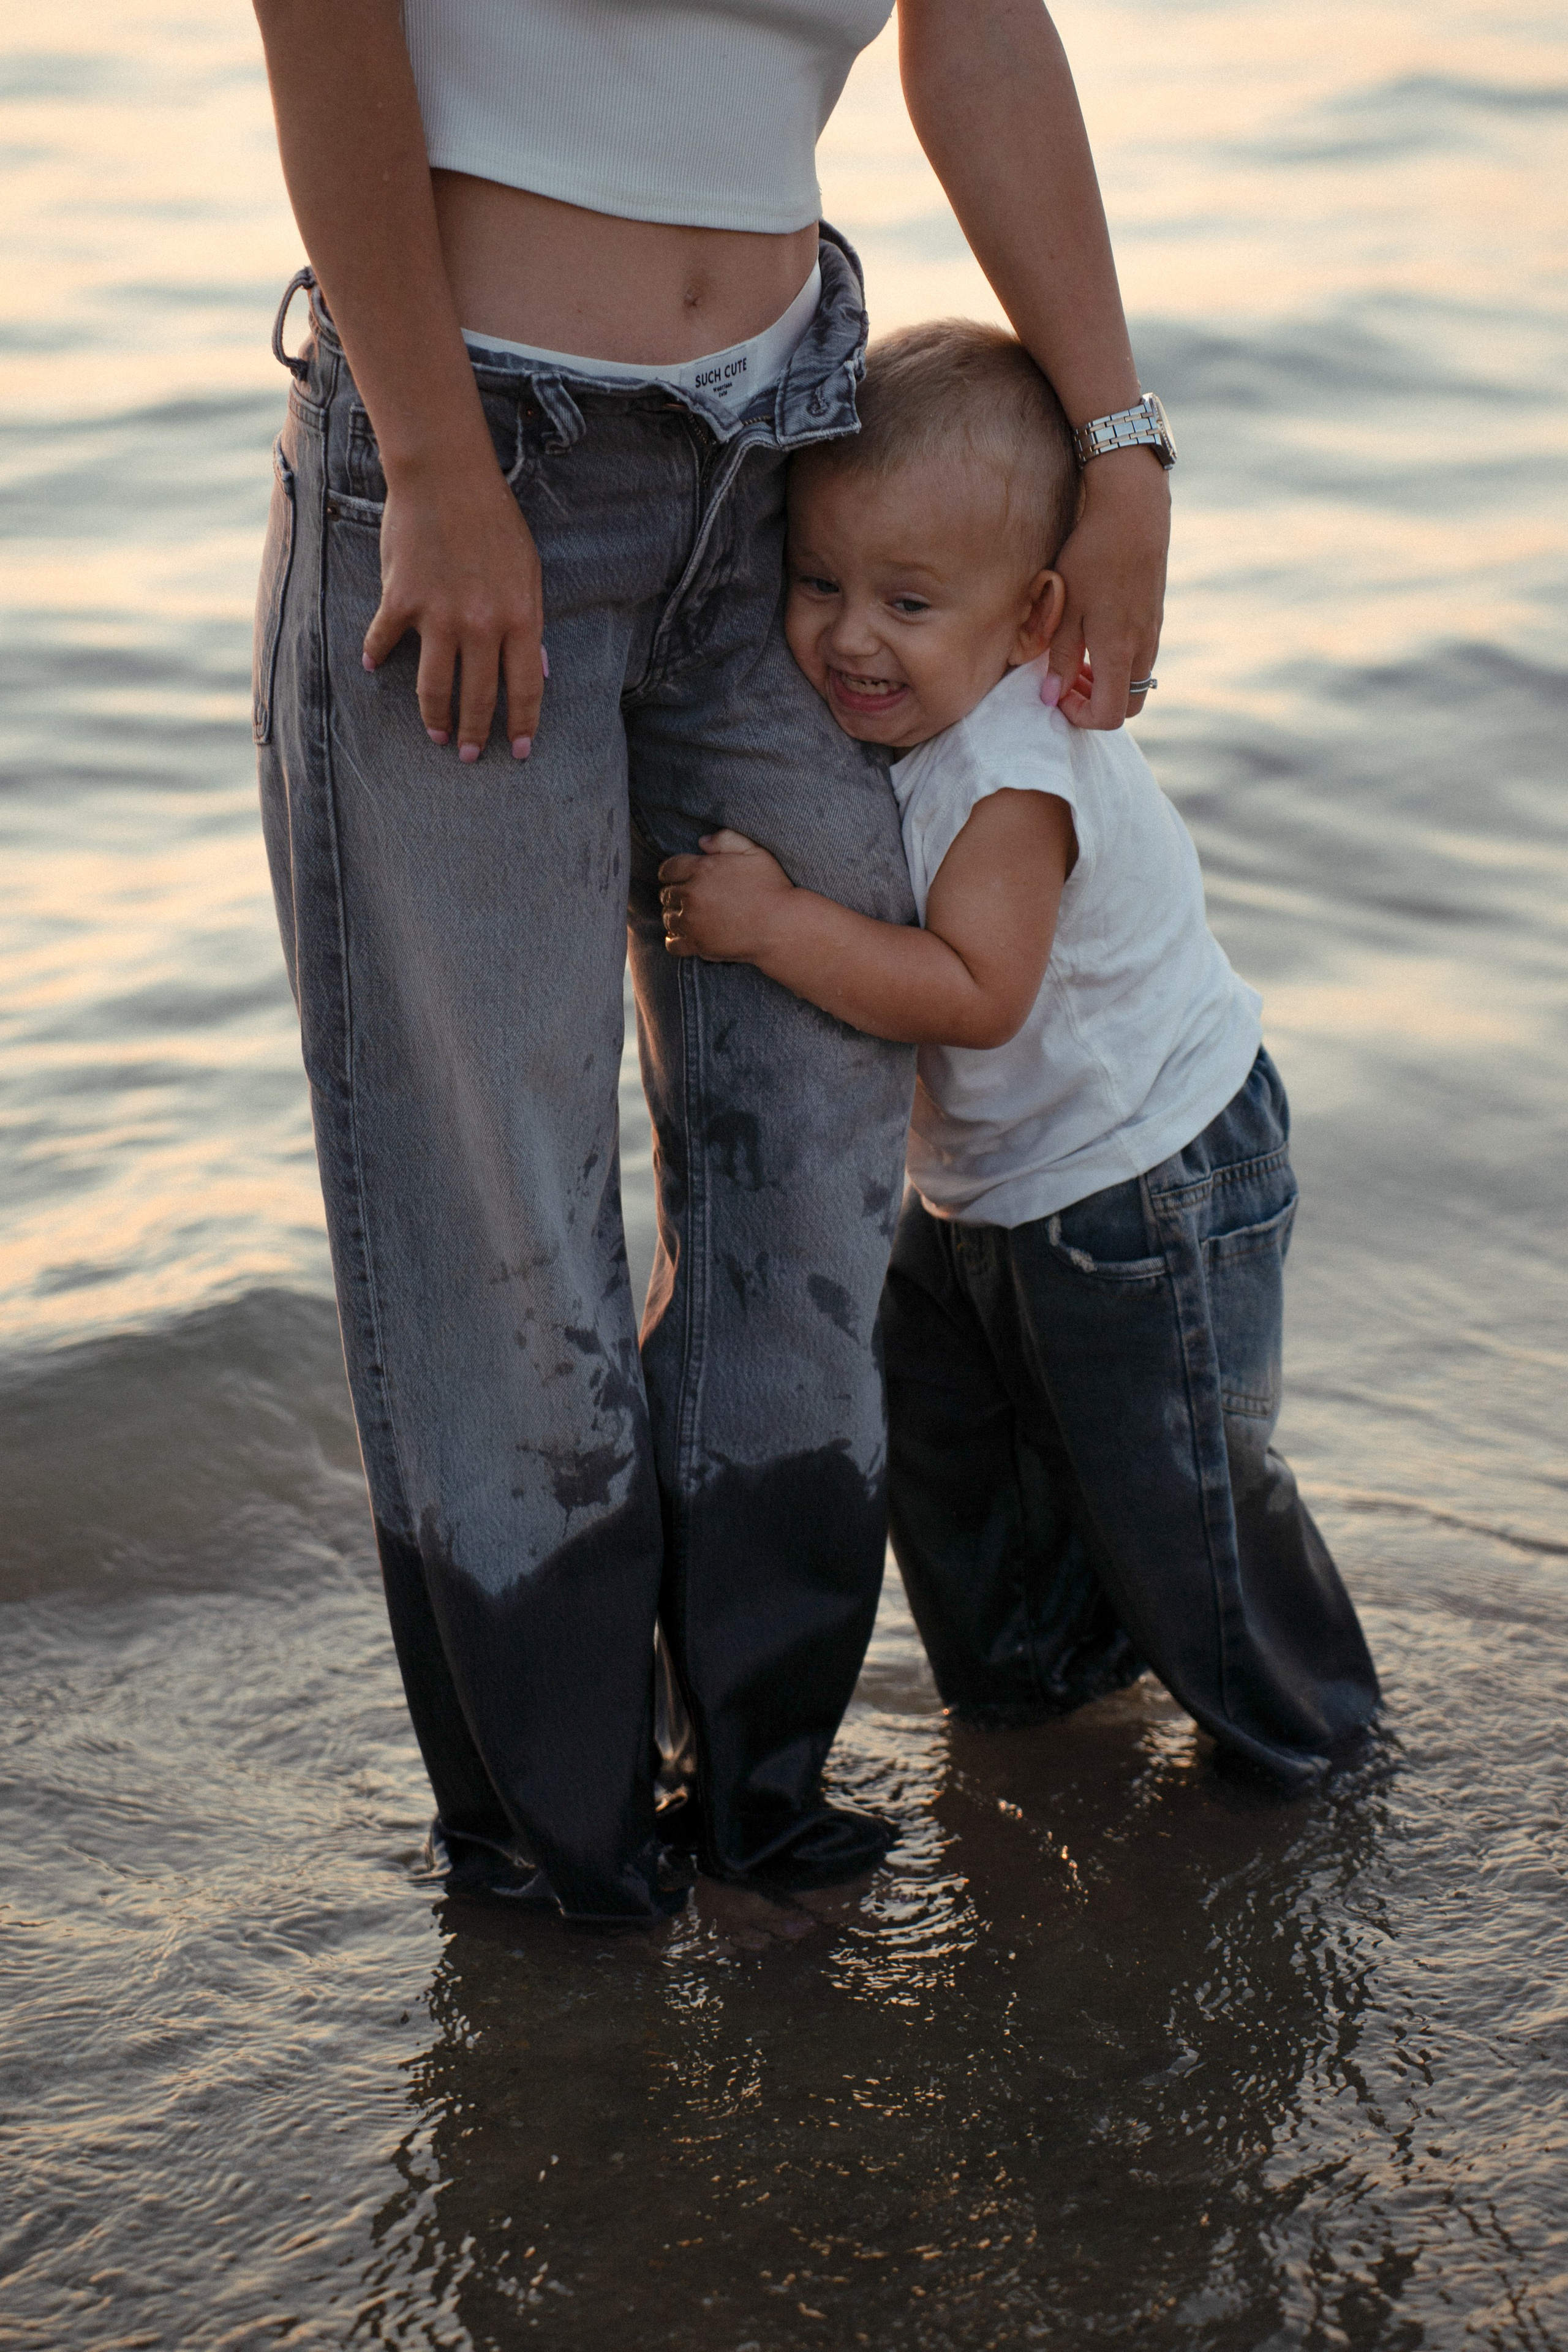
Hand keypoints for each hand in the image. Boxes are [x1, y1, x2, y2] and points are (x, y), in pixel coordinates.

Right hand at [362, 457, 545, 761]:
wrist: (446, 476)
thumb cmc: (494, 521)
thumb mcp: (529, 572)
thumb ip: (531, 624)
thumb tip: (536, 671)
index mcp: (520, 618)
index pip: (524, 689)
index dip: (522, 726)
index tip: (518, 752)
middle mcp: (480, 625)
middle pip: (476, 697)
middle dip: (473, 734)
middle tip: (468, 756)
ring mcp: (438, 615)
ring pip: (433, 686)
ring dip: (433, 717)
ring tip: (435, 736)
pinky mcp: (400, 600)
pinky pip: (385, 640)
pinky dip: (377, 653)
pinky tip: (372, 667)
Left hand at [658, 831, 792, 961]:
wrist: (781, 926)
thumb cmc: (773, 887)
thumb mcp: (755, 852)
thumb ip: (727, 840)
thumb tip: (702, 842)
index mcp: (702, 868)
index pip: (668, 869)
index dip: (671, 873)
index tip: (677, 877)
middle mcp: (692, 895)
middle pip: (666, 894)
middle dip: (675, 894)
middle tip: (689, 898)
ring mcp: (692, 922)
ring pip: (668, 918)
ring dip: (676, 916)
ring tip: (689, 916)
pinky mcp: (698, 945)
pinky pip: (672, 944)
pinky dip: (674, 940)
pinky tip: (683, 936)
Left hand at [1047, 445, 1168, 729]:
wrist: (1132, 509)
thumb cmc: (1091, 555)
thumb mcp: (1064, 608)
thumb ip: (1060, 657)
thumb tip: (1051, 697)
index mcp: (1118, 650)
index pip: (1108, 716)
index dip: (1080, 717)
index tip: (1057, 696)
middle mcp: (1142, 647)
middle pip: (1128, 706)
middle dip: (1096, 705)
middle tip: (1067, 682)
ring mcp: (1153, 631)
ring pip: (1135, 680)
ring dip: (1106, 682)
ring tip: (1077, 659)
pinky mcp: (1155, 615)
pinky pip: (1141, 655)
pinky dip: (1118, 661)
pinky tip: (1094, 633)